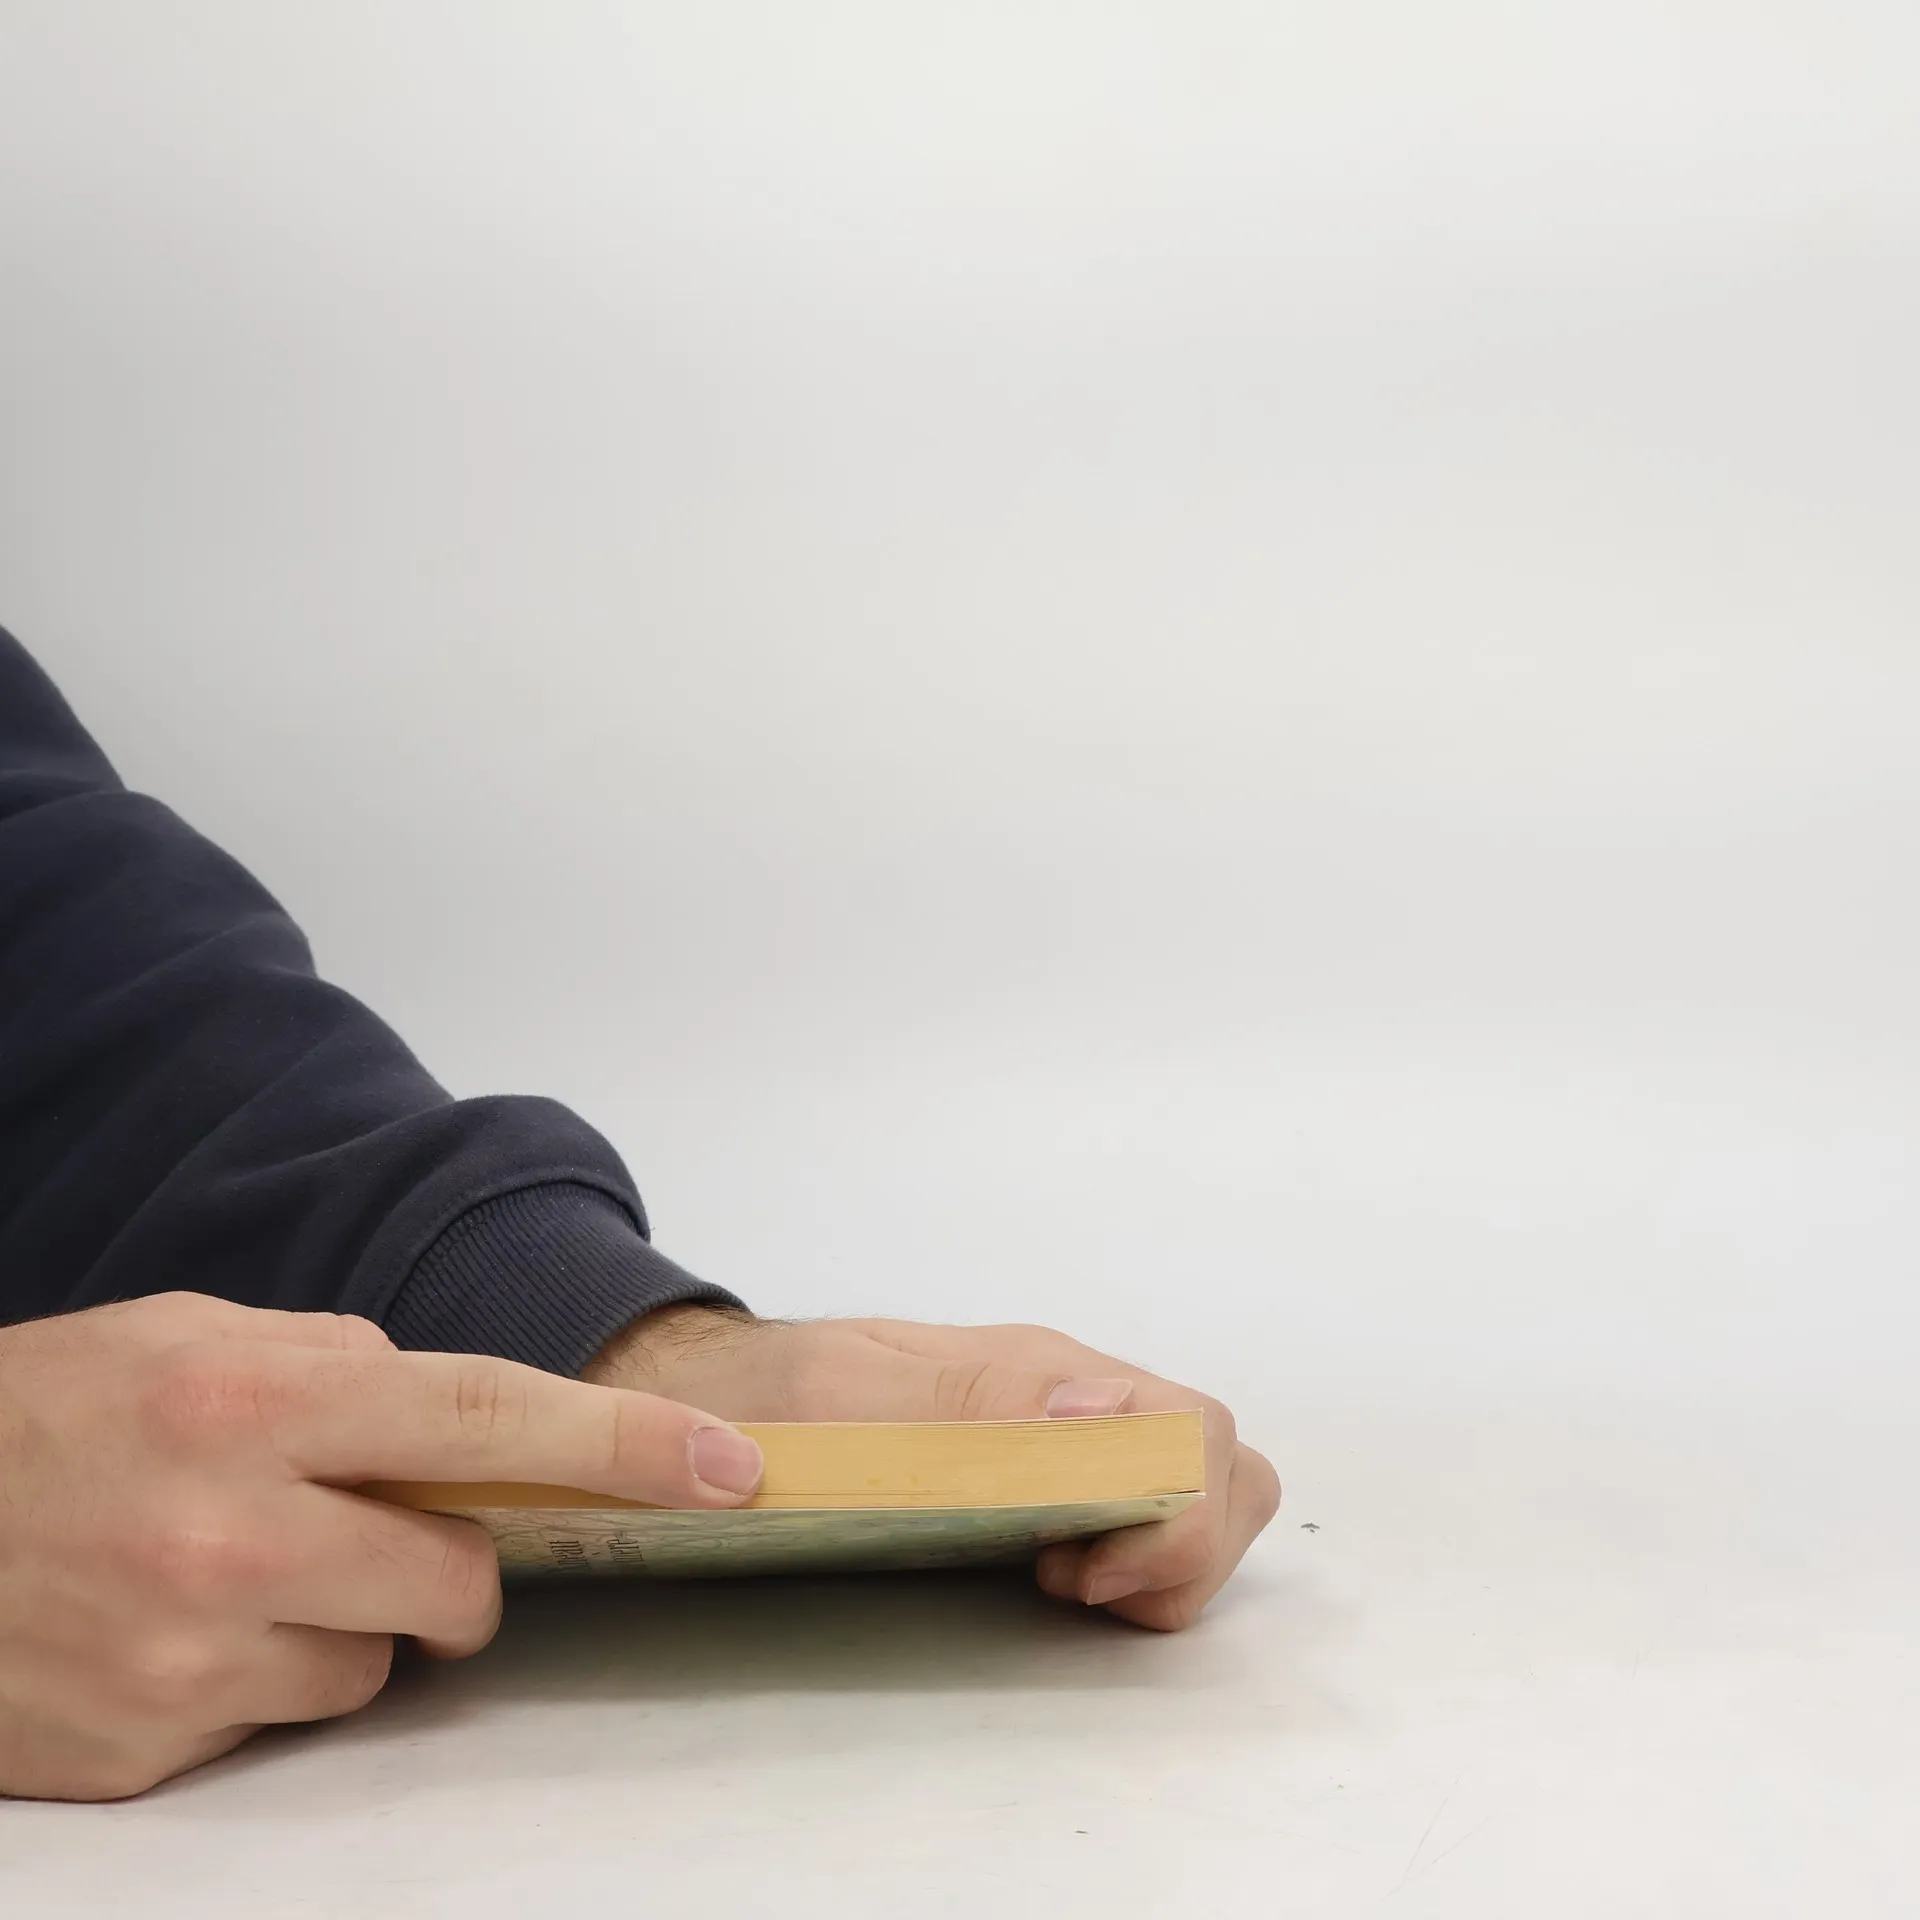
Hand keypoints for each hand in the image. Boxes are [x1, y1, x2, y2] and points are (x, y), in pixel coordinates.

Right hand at [0, 1292, 766, 1801]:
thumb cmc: (43, 1416)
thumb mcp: (187, 1338)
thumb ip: (335, 1363)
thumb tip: (452, 1412)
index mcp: (253, 1404)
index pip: (486, 1417)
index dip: (624, 1443)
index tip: (730, 1466)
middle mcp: (231, 1535)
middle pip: (459, 1578)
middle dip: (451, 1560)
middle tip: (370, 1523)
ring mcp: (187, 1658)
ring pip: (375, 1662)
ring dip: (341, 1618)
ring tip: (232, 1567)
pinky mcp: (148, 1751)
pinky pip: (283, 1720)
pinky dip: (260, 1676)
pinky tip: (174, 1625)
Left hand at [586, 1308, 1279, 1631]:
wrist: (715, 1390)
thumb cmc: (770, 1395)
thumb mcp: (844, 1396)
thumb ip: (967, 1403)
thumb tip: (1101, 1412)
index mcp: (1040, 1372)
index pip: (1197, 1433)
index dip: (1177, 1521)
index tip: (1078, 1570)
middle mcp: (1072, 1395)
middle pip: (1224, 1467)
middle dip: (1185, 1549)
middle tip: (1069, 1581)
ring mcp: (1065, 1430)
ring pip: (1199, 1489)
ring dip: (1161, 1556)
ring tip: (1059, 1576)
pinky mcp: (1044, 1469)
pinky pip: (1142, 1507)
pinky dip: (1128, 1557)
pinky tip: (1044, 1568)